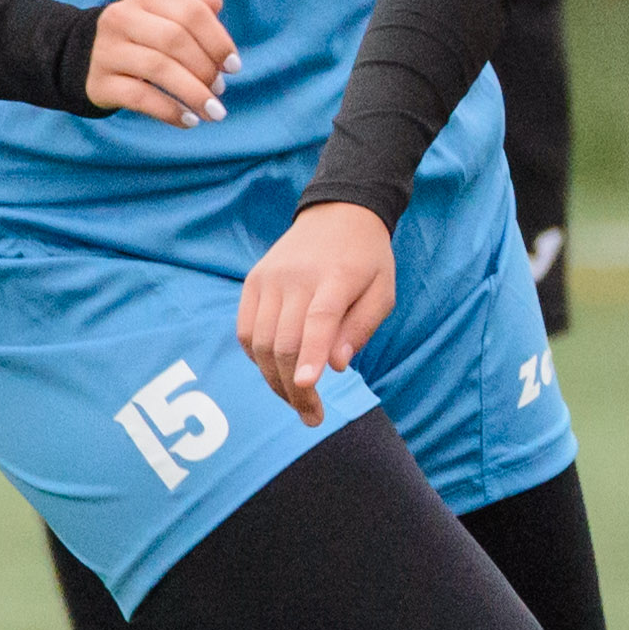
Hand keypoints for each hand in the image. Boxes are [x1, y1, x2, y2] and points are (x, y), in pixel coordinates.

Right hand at [83, 0, 232, 125]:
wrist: (87, 55)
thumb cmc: (144, 34)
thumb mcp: (166, 14)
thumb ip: (194, 8)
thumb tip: (216, 1)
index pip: (191, 12)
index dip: (218, 41)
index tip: (234, 66)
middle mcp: (122, 17)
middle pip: (175, 39)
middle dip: (205, 68)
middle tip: (219, 89)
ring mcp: (107, 49)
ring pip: (158, 68)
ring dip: (193, 93)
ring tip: (213, 111)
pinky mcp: (100, 82)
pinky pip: (140, 97)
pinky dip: (170, 111)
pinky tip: (189, 121)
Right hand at [237, 204, 397, 421]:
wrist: (338, 213)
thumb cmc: (367, 259)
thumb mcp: (383, 290)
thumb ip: (361, 328)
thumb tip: (336, 366)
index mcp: (336, 278)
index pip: (318, 320)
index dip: (310, 355)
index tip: (307, 387)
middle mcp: (296, 277)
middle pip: (284, 341)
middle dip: (294, 387)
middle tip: (311, 416)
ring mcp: (270, 278)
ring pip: (260, 341)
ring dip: (273, 379)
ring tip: (295, 400)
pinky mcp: (253, 281)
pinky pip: (245, 330)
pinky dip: (256, 357)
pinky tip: (275, 371)